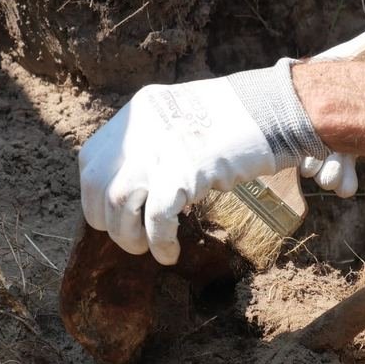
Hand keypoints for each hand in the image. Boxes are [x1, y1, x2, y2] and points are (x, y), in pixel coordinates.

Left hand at [78, 75, 286, 264]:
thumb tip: (132, 194)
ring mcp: (160, 148)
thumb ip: (150, 149)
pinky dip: (158, 242)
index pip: (89, 162)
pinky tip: (169, 254)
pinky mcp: (185, 169)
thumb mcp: (177, 124)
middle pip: (96, 186)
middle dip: (108, 223)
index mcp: (135, 115)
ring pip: (119, 203)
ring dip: (129, 236)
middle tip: (132, 238)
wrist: (275, 109)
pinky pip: (157, 217)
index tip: (115, 216)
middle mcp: (140, 129)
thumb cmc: (233, 125)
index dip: (96, 197)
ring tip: (148, 248)